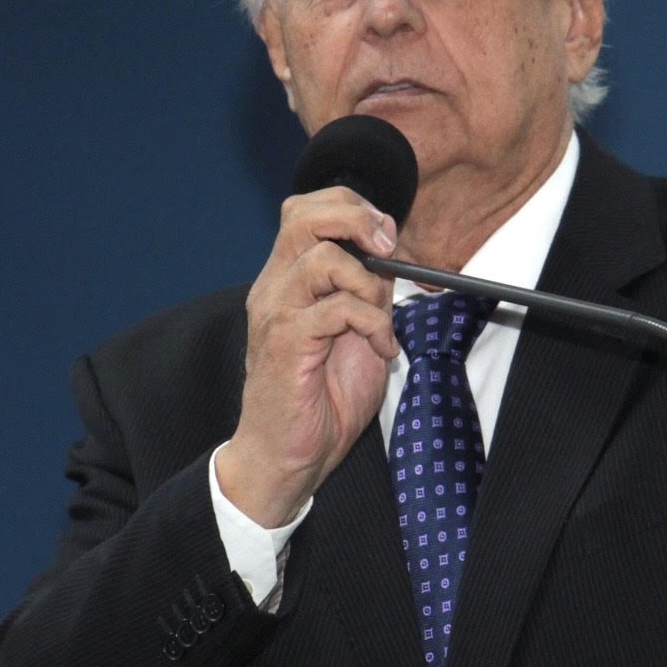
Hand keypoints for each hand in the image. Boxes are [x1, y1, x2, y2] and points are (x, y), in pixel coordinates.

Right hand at [217, 188, 401, 527]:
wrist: (286, 458)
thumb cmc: (320, 401)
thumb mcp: (358, 333)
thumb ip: (368, 293)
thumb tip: (393, 262)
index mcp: (287, 279)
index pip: (306, 210)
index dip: (351, 208)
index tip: (387, 234)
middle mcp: (274, 287)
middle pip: (304, 214)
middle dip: (357, 221)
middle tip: (388, 249)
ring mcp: (276, 312)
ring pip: (323, 257)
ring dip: (369, 284)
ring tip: (380, 322)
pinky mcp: (285, 341)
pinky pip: (338, 309)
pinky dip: (373, 324)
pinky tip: (381, 350)